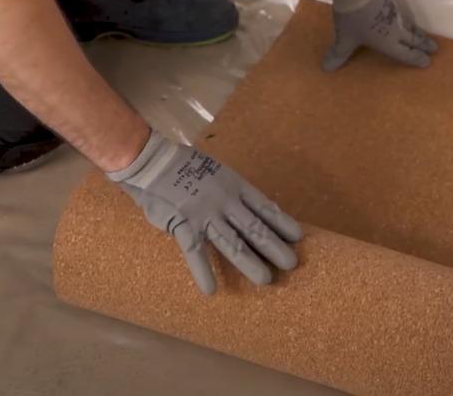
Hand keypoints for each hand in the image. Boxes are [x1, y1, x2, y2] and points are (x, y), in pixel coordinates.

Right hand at [107, 131, 303, 294]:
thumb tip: (255, 211)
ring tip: (265, 280)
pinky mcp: (184, 225)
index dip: (283, 223)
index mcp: (236, 186)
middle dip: (274, 247)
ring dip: (249, 263)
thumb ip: (234, 193)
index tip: (299, 237)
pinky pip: (194, 253)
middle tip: (292, 264)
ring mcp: (205, 214)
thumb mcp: (219, 173)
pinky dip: (203, 272)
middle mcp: (225, 201)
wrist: (153, 162)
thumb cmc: (187, 168)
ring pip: (231, 243)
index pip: (265, 207)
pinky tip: (211, 290)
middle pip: (254, 228)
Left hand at [323, 0, 437, 70]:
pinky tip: (402, 16)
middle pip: (413, 39)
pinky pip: (401, 12)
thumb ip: (338, 54)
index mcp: (388, 43)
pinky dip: (405, 17)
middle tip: (435, 49)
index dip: (416, 59)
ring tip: (424, 35)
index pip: (406, 54)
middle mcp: (396, 29)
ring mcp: (395, 13)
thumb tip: (326, 68)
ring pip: (410, 25)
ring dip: (418, 31)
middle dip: (424, 45)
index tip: (428, 62)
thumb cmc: (352, 18)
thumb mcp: (344, 38)